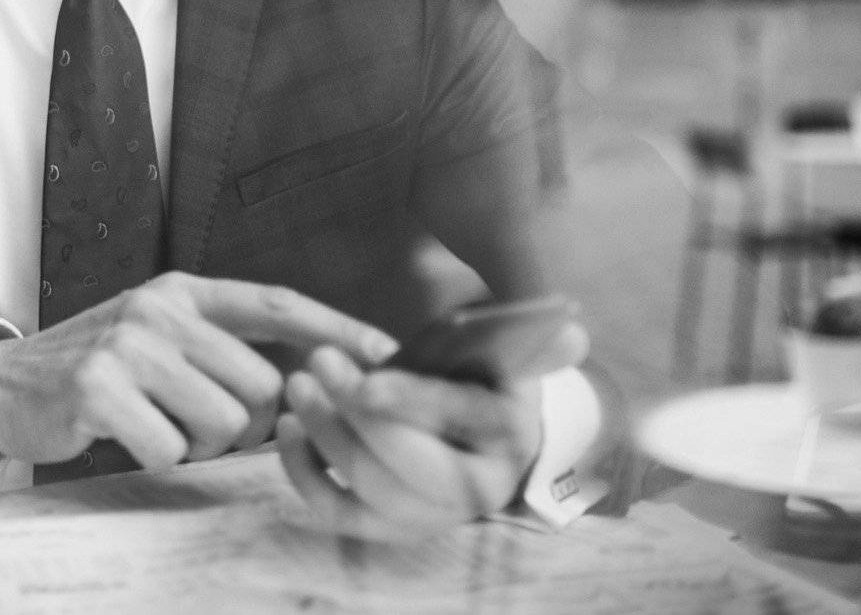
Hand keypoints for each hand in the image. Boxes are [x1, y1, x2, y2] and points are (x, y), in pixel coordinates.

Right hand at [0, 274, 398, 470]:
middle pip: (261, 385)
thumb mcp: (159, 337)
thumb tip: (308, 382)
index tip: (387, 353)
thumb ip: (221, 346)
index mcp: (181, 292)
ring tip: (156, 424)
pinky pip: (170, 448)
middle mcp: (159, 310)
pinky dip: (156, 457)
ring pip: (223, 421)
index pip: (275, 303)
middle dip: (244, 424)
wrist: (2, 384)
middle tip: (196, 423)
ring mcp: (127, 345)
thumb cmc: (97, 369)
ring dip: (198, 443)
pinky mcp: (99, 388)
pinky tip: (124, 435)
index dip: (335, 329)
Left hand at [276, 321, 589, 541]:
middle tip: (315, 364)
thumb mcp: (501, 343)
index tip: (362, 377)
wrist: (472, 420)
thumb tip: (574, 334)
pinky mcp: (391, 525)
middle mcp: (480, 487)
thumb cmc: (477, 366)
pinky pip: (340, 513)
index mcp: (511, 432)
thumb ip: (524, 335)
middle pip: (413, 467)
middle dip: (357, 417)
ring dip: (325, 437)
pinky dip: (304, 474)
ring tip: (298, 386)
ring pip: (373, 490)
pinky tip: (285, 428)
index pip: (460, 418)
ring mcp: (435, 514)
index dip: (410, 399)